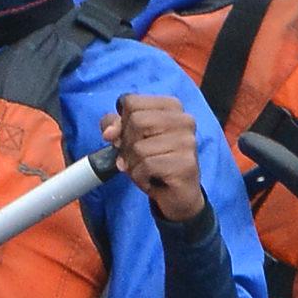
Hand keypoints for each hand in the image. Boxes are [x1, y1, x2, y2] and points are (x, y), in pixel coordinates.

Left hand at [105, 93, 211, 222]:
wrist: (177, 195)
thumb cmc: (153, 162)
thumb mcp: (129, 138)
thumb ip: (114, 125)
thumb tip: (109, 132)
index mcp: (171, 106)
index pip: (130, 101)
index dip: (120, 123)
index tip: (128, 138)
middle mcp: (184, 120)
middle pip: (135, 121)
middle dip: (127, 144)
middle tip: (137, 158)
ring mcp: (187, 142)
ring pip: (139, 146)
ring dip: (133, 164)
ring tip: (146, 170)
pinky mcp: (186, 164)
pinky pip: (147, 166)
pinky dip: (140, 176)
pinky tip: (151, 179)